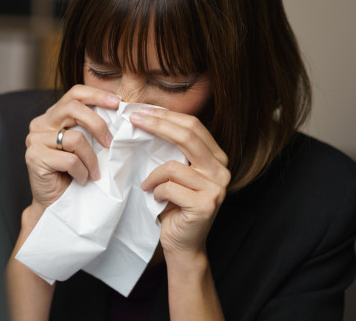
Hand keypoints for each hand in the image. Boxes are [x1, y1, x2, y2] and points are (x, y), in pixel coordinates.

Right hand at [24, 85, 119, 209]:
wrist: (56, 203)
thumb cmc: (74, 173)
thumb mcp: (86, 145)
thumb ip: (91, 128)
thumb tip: (120, 112)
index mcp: (53, 116)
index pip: (74, 94)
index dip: (96, 95)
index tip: (117, 103)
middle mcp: (40, 123)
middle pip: (73, 108)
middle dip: (98, 124)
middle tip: (110, 143)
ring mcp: (34, 139)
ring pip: (75, 138)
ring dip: (91, 159)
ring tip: (93, 172)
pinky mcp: (34, 157)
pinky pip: (70, 160)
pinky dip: (82, 172)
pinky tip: (80, 180)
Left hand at [131, 108, 229, 258]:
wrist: (183, 244)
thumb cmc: (175, 206)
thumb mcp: (176, 174)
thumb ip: (173, 151)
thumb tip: (147, 118)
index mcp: (217, 158)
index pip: (193, 126)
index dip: (167, 116)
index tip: (142, 111)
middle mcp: (221, 170)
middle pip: (187, 136)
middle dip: (157, 124)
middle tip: (134, 119)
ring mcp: (216, 188)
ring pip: (173, 166)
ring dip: (153, 175)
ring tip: (148, 185)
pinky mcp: (205, 205)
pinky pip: (169, 188)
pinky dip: (156, 192)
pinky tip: (156, 199)